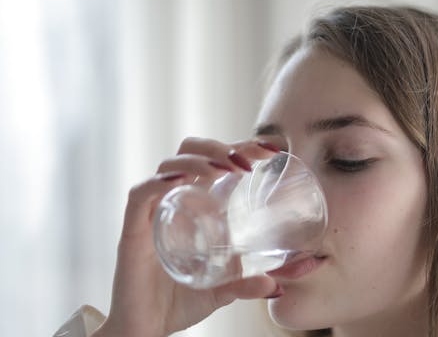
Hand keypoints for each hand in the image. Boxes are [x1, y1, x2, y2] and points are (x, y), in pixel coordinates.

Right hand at [93, 138, 279, 336]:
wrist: (145, 330)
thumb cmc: (179, 302)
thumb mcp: (223, 290)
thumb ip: (247, 285)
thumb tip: (277, 287)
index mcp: (196, 206)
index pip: (216, 161)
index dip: (241, 147)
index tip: (271, 150)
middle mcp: (174, 201)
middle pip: (190, 151)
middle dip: (219, 146)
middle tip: (248, 161)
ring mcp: (152, 213)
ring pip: (168, 165)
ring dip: (198, 159)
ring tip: (224, 168)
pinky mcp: (132, 231)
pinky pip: (140, 195)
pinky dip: (158, 182)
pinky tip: (180, 180)